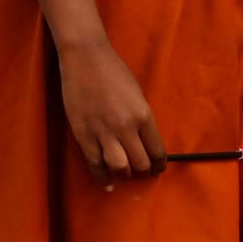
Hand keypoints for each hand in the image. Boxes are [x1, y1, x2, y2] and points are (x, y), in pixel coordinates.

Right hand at [57, 40, 165, 187]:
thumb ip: (142, 121)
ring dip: (124, 175)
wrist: (86, 58)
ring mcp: (103, 131)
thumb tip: (145, 143)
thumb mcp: (138, 97)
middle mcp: (126, 127)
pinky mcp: (83, 132)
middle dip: (143, 172)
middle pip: (140, 164)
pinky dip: (102, 177)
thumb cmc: (114, 73)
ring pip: (120, 167)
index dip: (159, 166)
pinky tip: (106, 183)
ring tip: (124, 174)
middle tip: (141, 172)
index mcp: (144, 116)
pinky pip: (94, 162)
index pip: (157, 152)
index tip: (158, 169)